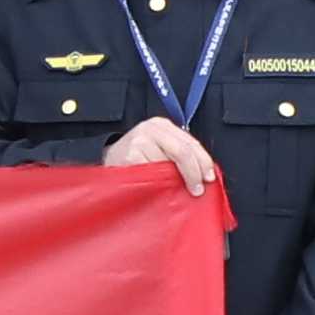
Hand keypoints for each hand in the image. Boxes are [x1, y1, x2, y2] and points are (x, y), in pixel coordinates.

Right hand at [104, 113, 220, 194]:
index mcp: (162, 125)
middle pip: (182, 152)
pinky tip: (160, 187)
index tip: (209, 178)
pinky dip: (159, 182)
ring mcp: (139, 141)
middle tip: (197, 189)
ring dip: (175, 180)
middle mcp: (151, 129)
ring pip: (167, 164)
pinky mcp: (130, 155)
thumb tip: (204, 173)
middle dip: (194, 173)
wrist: (105, 158)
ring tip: (177, 189)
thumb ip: (178, 153)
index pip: (191, 143)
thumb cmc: (136, 156)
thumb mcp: (159, 146)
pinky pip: (153, 173)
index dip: (204, 162)